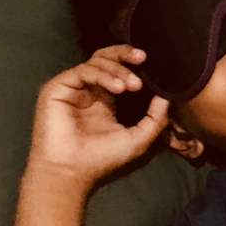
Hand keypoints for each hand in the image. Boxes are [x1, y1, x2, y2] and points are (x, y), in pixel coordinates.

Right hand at [28, 45, 169, 187]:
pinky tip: (118, 88)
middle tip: (143, 58)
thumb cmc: (102, 158)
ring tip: (133, 85)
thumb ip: (155, 118)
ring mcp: (72, 87)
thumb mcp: (138, 138)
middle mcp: (87, 89)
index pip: (118, 70)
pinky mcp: (57, 88)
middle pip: (105, 57)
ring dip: (118, 69)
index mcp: (103, 98)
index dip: (133, 64)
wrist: (72, 172)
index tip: (152, 63)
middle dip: (125, 54)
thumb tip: (168, 96)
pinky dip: (103, 75)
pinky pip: (83, 71)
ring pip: (96, 61)